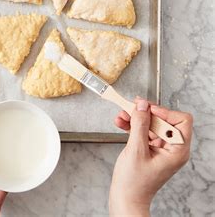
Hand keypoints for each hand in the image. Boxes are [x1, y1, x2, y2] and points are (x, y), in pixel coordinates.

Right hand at [109, 98, 192, 215]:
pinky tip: (122, 123)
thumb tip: (142, 106)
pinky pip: (143, 131)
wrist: (125, 198)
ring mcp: (161, 149)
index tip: (147, 109)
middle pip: (164, 120)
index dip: (165, 112)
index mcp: (177, 151)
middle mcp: (172, 148)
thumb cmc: (134, 183)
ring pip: (151, 124)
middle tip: (130, 108)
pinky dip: (132, 126)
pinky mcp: (150, 149)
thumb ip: (139, 125)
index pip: (181, 121)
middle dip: (145, 113)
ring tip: (121, 115)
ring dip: (136, 118)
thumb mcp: (136, 150)